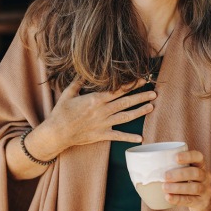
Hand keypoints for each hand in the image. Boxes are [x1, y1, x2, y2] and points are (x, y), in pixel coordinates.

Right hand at [38, 80, 155, 152]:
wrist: (57, 133)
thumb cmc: (61, 112)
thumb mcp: (68, 94)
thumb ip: (78, 83)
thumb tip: (85, 73)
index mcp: (96, 99)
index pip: (118, 90)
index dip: (131, 84)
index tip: (142, 79)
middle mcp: (103, 111)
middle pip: (126, 102)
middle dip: (141, 96)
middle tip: (154, 92)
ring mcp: (103, 124)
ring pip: (126, 116)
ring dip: (139, 112)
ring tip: (151, 107)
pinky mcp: (101, 135)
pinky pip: (118, 136)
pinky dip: (129, 137)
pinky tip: (140, 138)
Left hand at [163, 149, 210, 210]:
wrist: (205, 204)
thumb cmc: (189, 184)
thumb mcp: (185, 174)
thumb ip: (172, 168)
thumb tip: (142, 164)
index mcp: (200, 166)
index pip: (198, 157)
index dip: (188, 156)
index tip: (175, 158)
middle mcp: (205, 176)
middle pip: (196, 173)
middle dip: (180, 174)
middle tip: (165, 176)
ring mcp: (205, 190)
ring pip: (195, 187)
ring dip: (178, 187)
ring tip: (164, 187)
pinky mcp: (201, 202)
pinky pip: (190, 200)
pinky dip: (178, 199)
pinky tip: (168, 197)